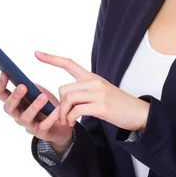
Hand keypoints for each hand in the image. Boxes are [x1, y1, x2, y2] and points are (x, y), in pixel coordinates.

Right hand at [0, 71, 72, 148]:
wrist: (61, 124)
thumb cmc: (46, 105)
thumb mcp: (38, 92)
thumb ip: (31, 86)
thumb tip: (23, 77)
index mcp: (15, 103)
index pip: (1, 94)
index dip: (0, 84)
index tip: (4, 72)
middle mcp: (18, 115)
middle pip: (8, 108)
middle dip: (14, 97)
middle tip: (22, 86)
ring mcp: (28, 125)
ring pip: (25, 117)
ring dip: (34, 106)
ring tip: (43, 96)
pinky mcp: (41, 132)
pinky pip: (44, 125)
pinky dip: (51, 117)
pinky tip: (57, 109)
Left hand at [34, 50, 149, 131]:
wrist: (139, 113)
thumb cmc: (119, 105)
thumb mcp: (101, 93)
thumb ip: (85, 92)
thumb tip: (67, 98)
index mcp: (93, 78)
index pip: (69, 63)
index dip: (51, 59)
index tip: (36, 53)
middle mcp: (94, 82)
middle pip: (64, 88)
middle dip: (60, 104)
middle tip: (62, 116)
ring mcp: (98, 93)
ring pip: (68, 99)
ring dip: (63, 113)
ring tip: (67, 121)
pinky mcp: (101, 106)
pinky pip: (76, 110)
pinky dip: (71, 118)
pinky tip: (73, 123)